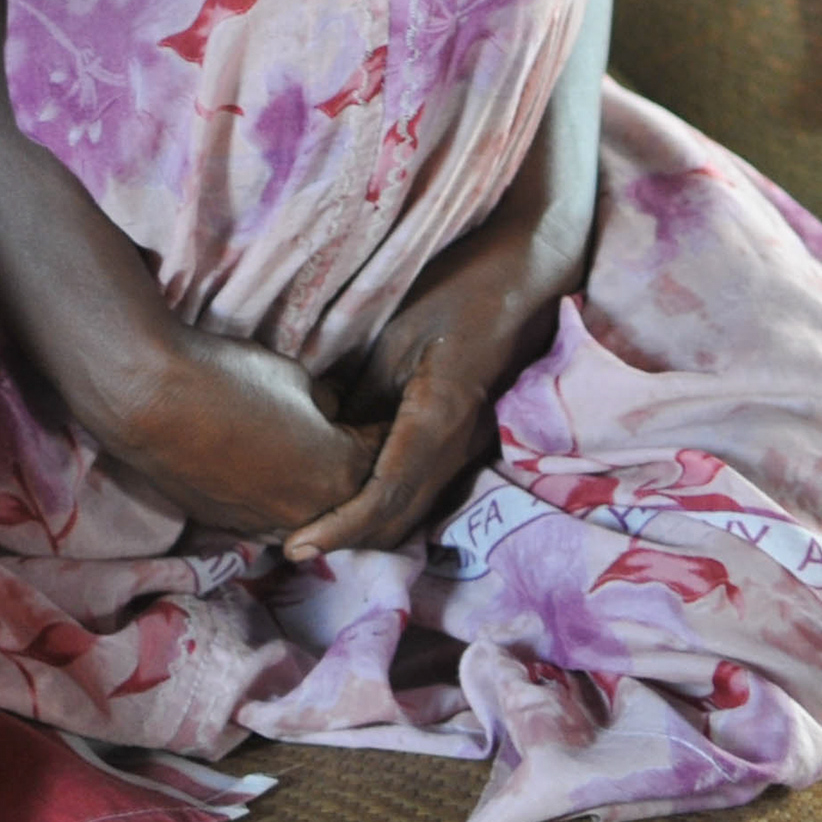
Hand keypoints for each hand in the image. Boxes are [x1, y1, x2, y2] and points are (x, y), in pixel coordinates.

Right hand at [92, 322, 374, 541]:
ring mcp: (265, 526)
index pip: (381, 457)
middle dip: (352, 465)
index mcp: (340, 474)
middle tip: (345, 431)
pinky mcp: (228, 527)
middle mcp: (310, 514)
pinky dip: (273, 496)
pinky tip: (261, 465)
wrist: (151, 399)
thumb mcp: (298, 378)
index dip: (379, 429)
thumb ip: (325, 403)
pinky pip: (267, 517)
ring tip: (299, 450)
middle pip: (350, 495)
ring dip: (311, 488)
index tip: (376, 413)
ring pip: (308, 514)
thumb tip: (330, 412)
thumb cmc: (231, 377)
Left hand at [282, 232, 568, 560]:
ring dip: (368, 525)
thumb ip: (365, 393)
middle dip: (348, 538)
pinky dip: (388, 502)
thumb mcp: (399, 335)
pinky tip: (354, 491)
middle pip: (401, 518)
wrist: (529, 274)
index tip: (298, 547)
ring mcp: (471, 446)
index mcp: (439, 419)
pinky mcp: (470, 437)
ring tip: (314, 525)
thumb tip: (325, 441)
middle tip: (292, 542)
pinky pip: (425, 486)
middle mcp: (461, 446)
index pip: (385, 496)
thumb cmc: (461, 289)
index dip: (340, 528)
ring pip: (415, 509)